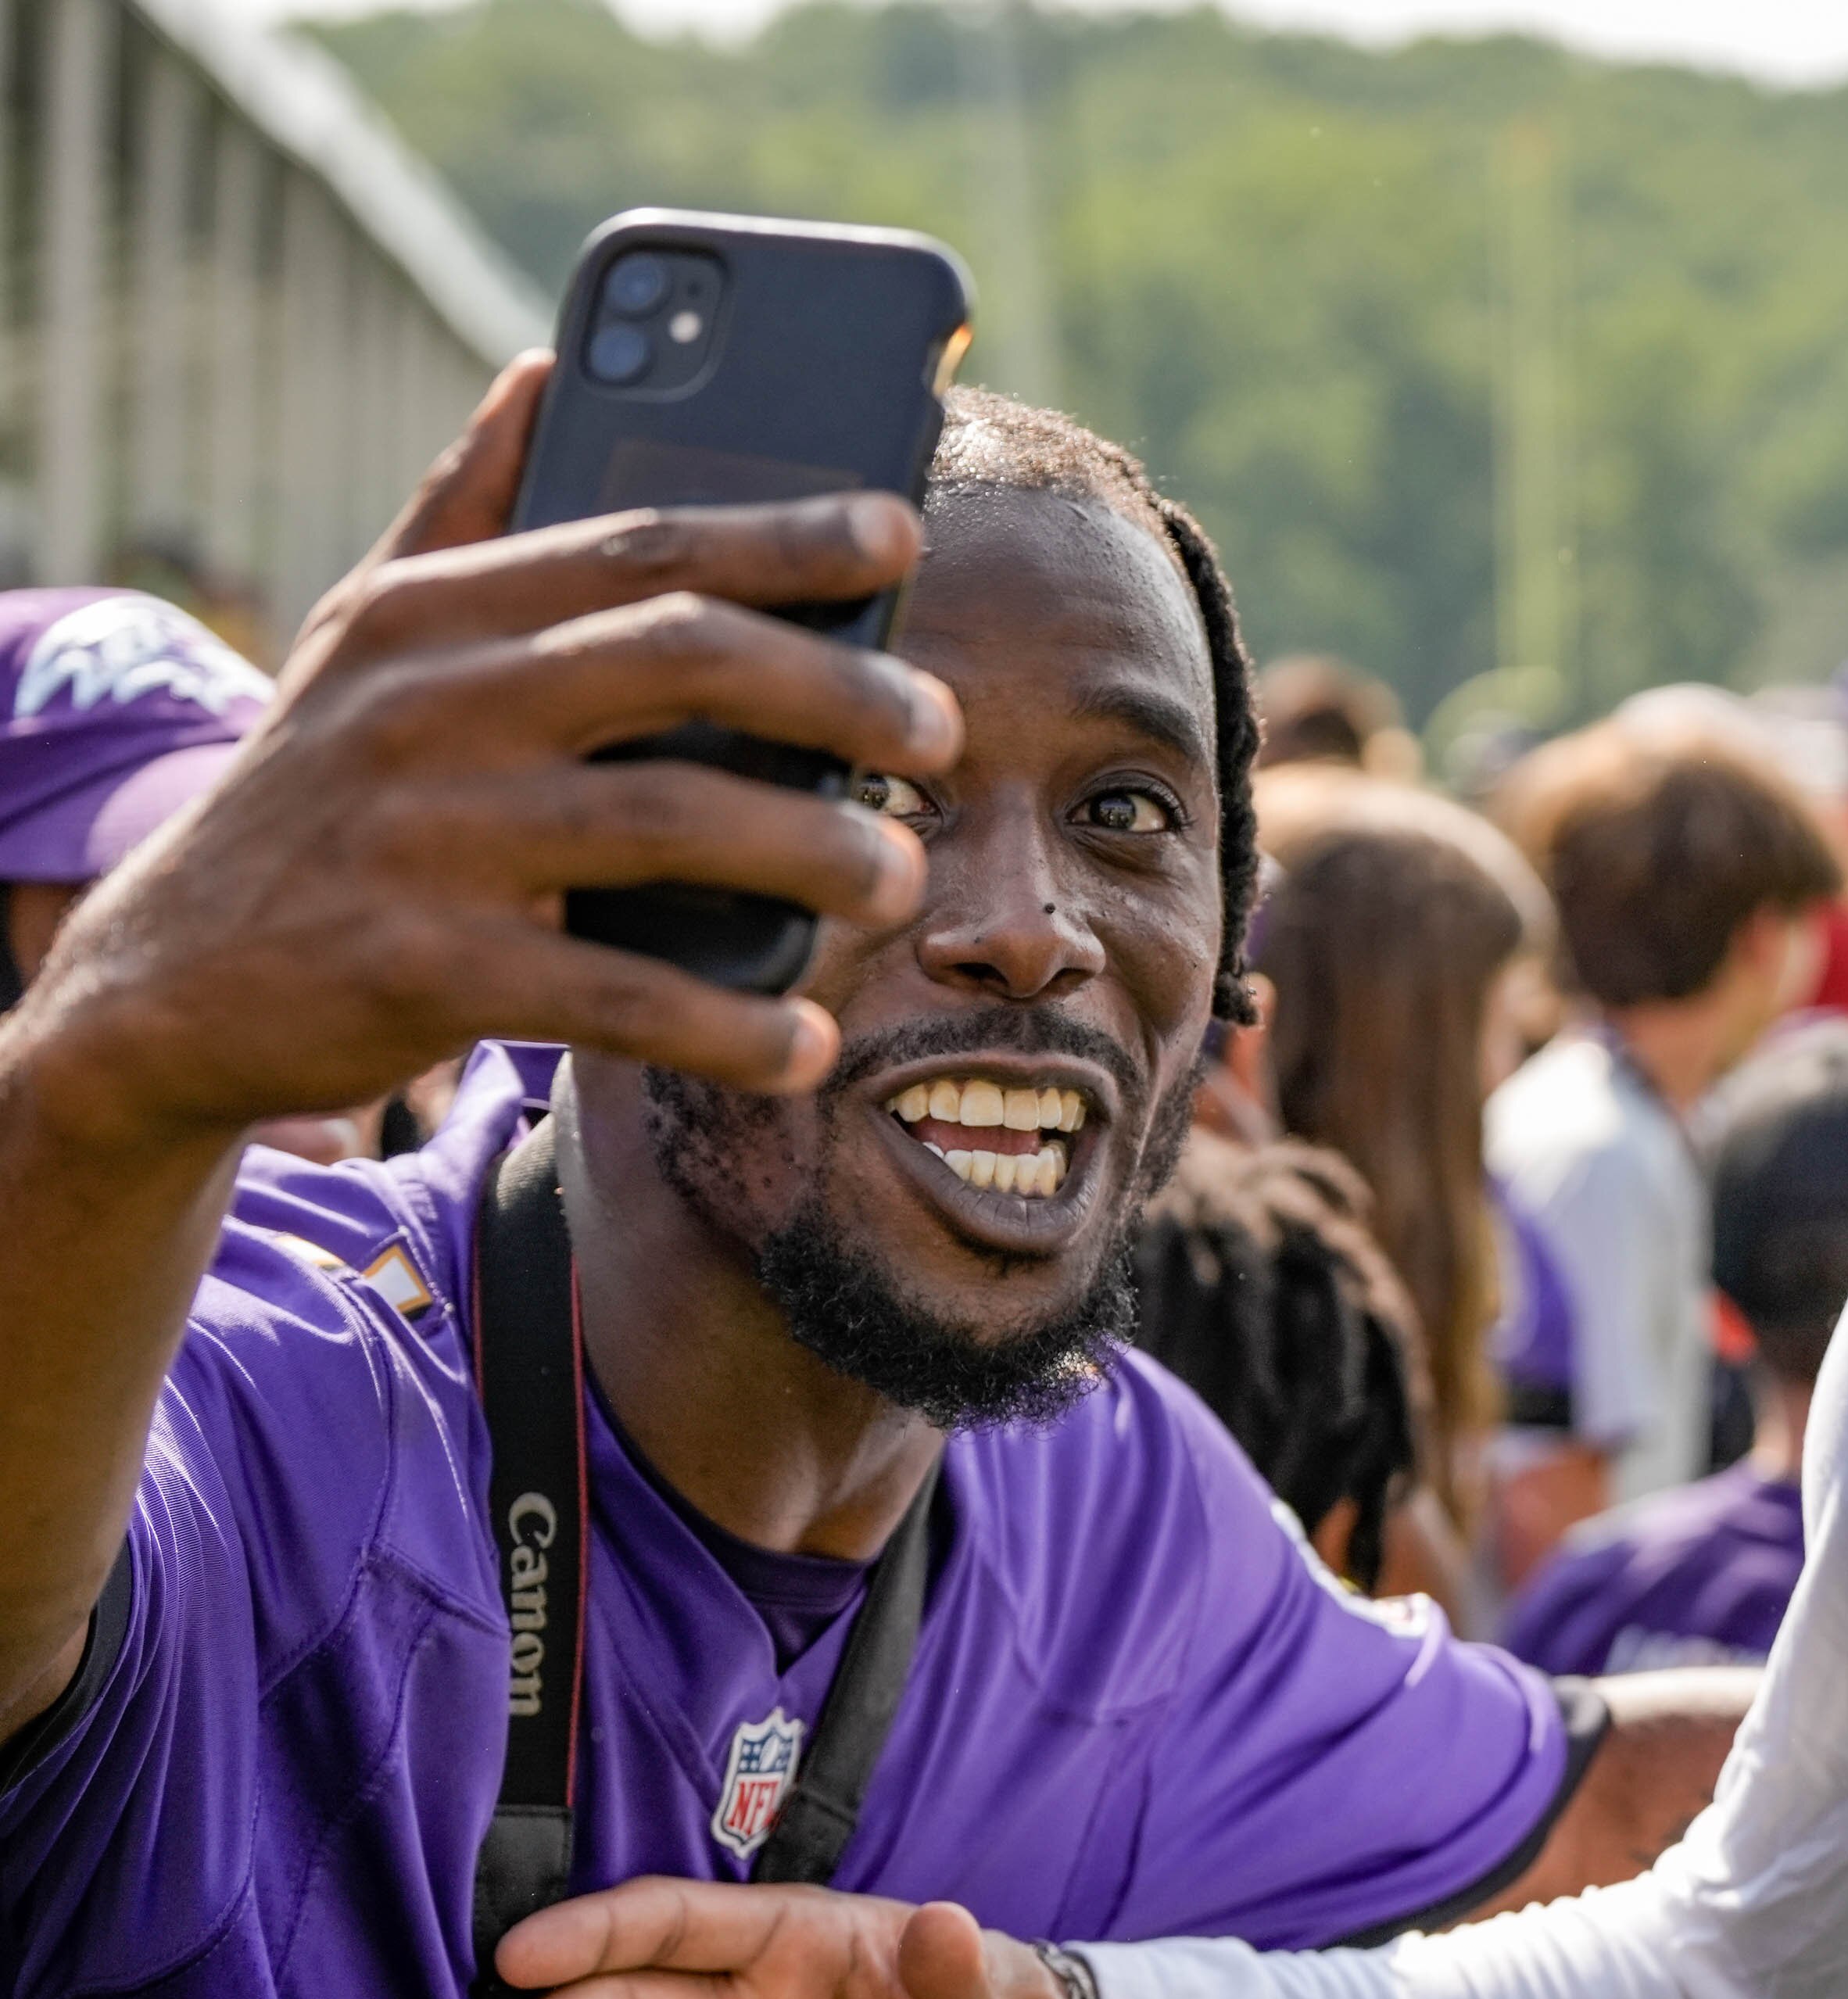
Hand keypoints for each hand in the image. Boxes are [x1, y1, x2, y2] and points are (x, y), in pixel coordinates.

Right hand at [11, 352, 951, 1156]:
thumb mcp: (366, 637)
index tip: (899, 534)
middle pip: (678, 659)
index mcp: (434, 613)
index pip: (638, 545)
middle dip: (836, 688)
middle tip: (941, 732)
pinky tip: (807, 1042)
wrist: (166, 982)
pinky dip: (726, 1023)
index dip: (782, 535)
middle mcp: (426, 705)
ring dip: (810, 851)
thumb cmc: (319, 790)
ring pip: (665, 822)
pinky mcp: (422, 969)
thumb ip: (460, 508)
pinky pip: (613, 994)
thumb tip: (540, 366)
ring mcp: (423, 836)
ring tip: (895, 879)